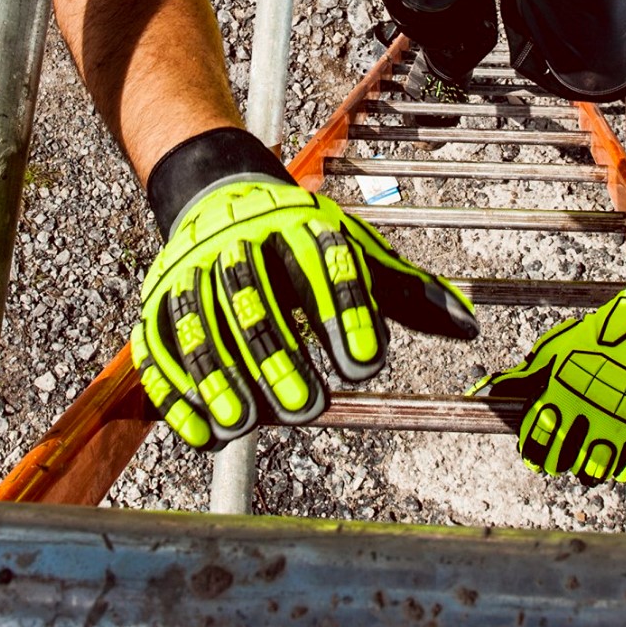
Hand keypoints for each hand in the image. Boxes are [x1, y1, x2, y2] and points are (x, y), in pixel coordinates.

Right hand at [132, 169, 477, 449]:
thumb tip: (469, 328)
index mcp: (297, 224)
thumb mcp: (355, 252)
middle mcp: (239, 240)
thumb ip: (405, 292)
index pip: (322, 266)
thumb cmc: (301, 238)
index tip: (367, 364)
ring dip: (219, 374)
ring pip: (198, 321)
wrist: (221, 191)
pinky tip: (205, 435)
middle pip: (253, 296)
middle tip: (308, 408)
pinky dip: (177, 392)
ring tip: (247, 422)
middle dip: (277, 354)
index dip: (344, 313)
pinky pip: (156, 345)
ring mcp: (191, 269)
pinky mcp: (157, 299)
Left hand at [477, 282, 625, 487]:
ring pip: (618, 475)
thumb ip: (531, 374)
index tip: (546, 449)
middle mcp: (601, 427)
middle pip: (580, 470)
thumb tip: (496, 388)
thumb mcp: (565, 347)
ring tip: (620, 440)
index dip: (541, 451)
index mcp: (568, 404)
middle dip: (580, 459)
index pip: (540, 450)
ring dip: (615, 463)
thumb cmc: (614, 333)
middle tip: (588, 442)